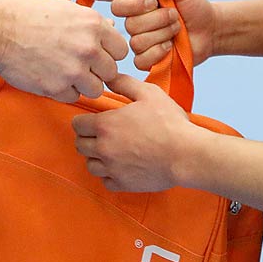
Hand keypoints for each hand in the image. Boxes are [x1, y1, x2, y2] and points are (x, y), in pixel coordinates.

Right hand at [0, 0, 127, 101]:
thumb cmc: (29, 15)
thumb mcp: (66, 9)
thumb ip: (93, 23)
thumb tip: (112, 31)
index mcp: (93, 25)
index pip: (121, 51)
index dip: (109, 53)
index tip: (96, 54)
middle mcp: (88, 48)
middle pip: (111, 73)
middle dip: (97, 71)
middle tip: (80, 66)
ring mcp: (73, 70)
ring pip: (96, 89)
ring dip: (84, 84)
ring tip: (66, 73)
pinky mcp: (56, 88)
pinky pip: (73, 97)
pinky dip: (64, 92)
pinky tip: (52, 77)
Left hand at [71, 73, 195, 191]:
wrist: (185, 154)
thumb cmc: (169, 122)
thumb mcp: (148, 93)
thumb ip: (124, 84)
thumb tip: (108, 78)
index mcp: (106, 125)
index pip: (77, 124)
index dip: (84, 120)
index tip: (94, 120)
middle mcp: (103, 148)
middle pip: (80, 145)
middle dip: (87, 138)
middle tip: (102, 134)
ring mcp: (112, 168)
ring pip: (90, 164)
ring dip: (96, 157)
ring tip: (111, 151)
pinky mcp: (123, 184)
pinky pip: (105, 181)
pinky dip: (110, 175)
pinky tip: (121, 166)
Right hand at [110, 0, 219, 69]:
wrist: (209, 28)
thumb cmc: (193, 4)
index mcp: (136, 2)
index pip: (118, 6)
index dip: (135, 5)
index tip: (155, 1)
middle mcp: (134, 22)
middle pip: (130, 25)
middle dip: (158, 19)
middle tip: (175, 16)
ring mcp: (139, 42)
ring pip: (137, 42)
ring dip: (163, 34)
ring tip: (176, 29)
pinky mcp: (146, 60)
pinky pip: (141, 60)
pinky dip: (159, 52)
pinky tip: (171, 45)